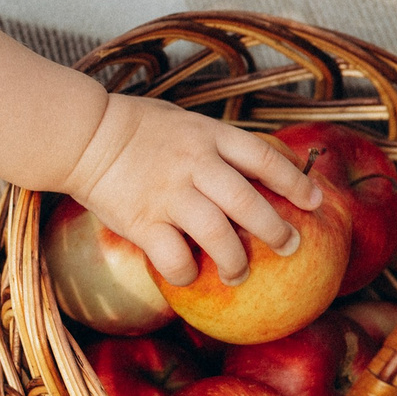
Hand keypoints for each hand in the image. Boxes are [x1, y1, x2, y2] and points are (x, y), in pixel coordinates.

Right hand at [60, 95, 324, 287]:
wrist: (82, 134)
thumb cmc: (133, 126)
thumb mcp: (183, 120)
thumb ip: (213, 143)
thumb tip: (249, 168)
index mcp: (208, 135)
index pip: (264, 158)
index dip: (295, 182)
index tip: (314, 201)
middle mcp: (195, 164)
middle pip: (249, 203)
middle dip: (276, 230)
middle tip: (290, 246)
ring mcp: (169, 194)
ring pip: (219, 237)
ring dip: (236, 262)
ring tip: (239, 274)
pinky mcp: (143, 221)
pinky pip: (175, 258)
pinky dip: (187, 272)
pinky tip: (188, 275)